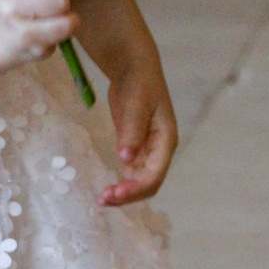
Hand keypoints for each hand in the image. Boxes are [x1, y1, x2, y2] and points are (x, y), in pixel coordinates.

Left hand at [99, 55, 177, 205]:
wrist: (134, 69)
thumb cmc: (139, 83)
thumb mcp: (136, 104)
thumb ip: (131, 131)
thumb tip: (125, 158)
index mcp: (166, 141)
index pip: (154, 175)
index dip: (136, 188)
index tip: (115, 193)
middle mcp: (160, 150)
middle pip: (148, 183)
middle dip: (129, 195)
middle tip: (104, 199)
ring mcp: (149, 151)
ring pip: (139, 181)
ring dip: (124, 192)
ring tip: (102, 199)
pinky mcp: (136, 148)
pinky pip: (131, 173)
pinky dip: (121, 183)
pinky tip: (107, 189)